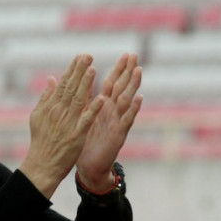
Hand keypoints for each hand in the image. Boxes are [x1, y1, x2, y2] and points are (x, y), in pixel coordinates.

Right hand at [20, 54, 105, 198]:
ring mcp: (68, 123)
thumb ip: (46, 97)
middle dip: (80, 71)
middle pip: (71, 88)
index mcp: (51, 106)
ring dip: (86, 84)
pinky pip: (86, 120)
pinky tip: (101, 98)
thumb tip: (51, 78)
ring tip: (94, 69)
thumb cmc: (41, 141)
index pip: (63, 84)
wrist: (42, 165)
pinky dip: (93, 109)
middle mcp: (58, 112)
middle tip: (89, 55)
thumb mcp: (38, 116)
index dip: (73, 69)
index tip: (81, 56)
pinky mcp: (76, 135)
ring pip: (78, 100)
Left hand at [76, 53, 142, 192]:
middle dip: (128, 72)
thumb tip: (81, 81)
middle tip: (135, 55)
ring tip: (139, 70)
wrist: (89, 166)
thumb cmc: (87, 141)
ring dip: (133, 85)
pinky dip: (134, 108)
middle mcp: (113, 112)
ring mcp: (117, 122)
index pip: (111, 83)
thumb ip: (84, 99)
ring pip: (127, 100)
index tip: (126, 54)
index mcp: (103, 106)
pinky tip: (140, 98)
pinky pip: (127, 119)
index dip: (119, 69)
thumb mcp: (84, 117)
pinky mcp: (119, 134)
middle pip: (122, 87)